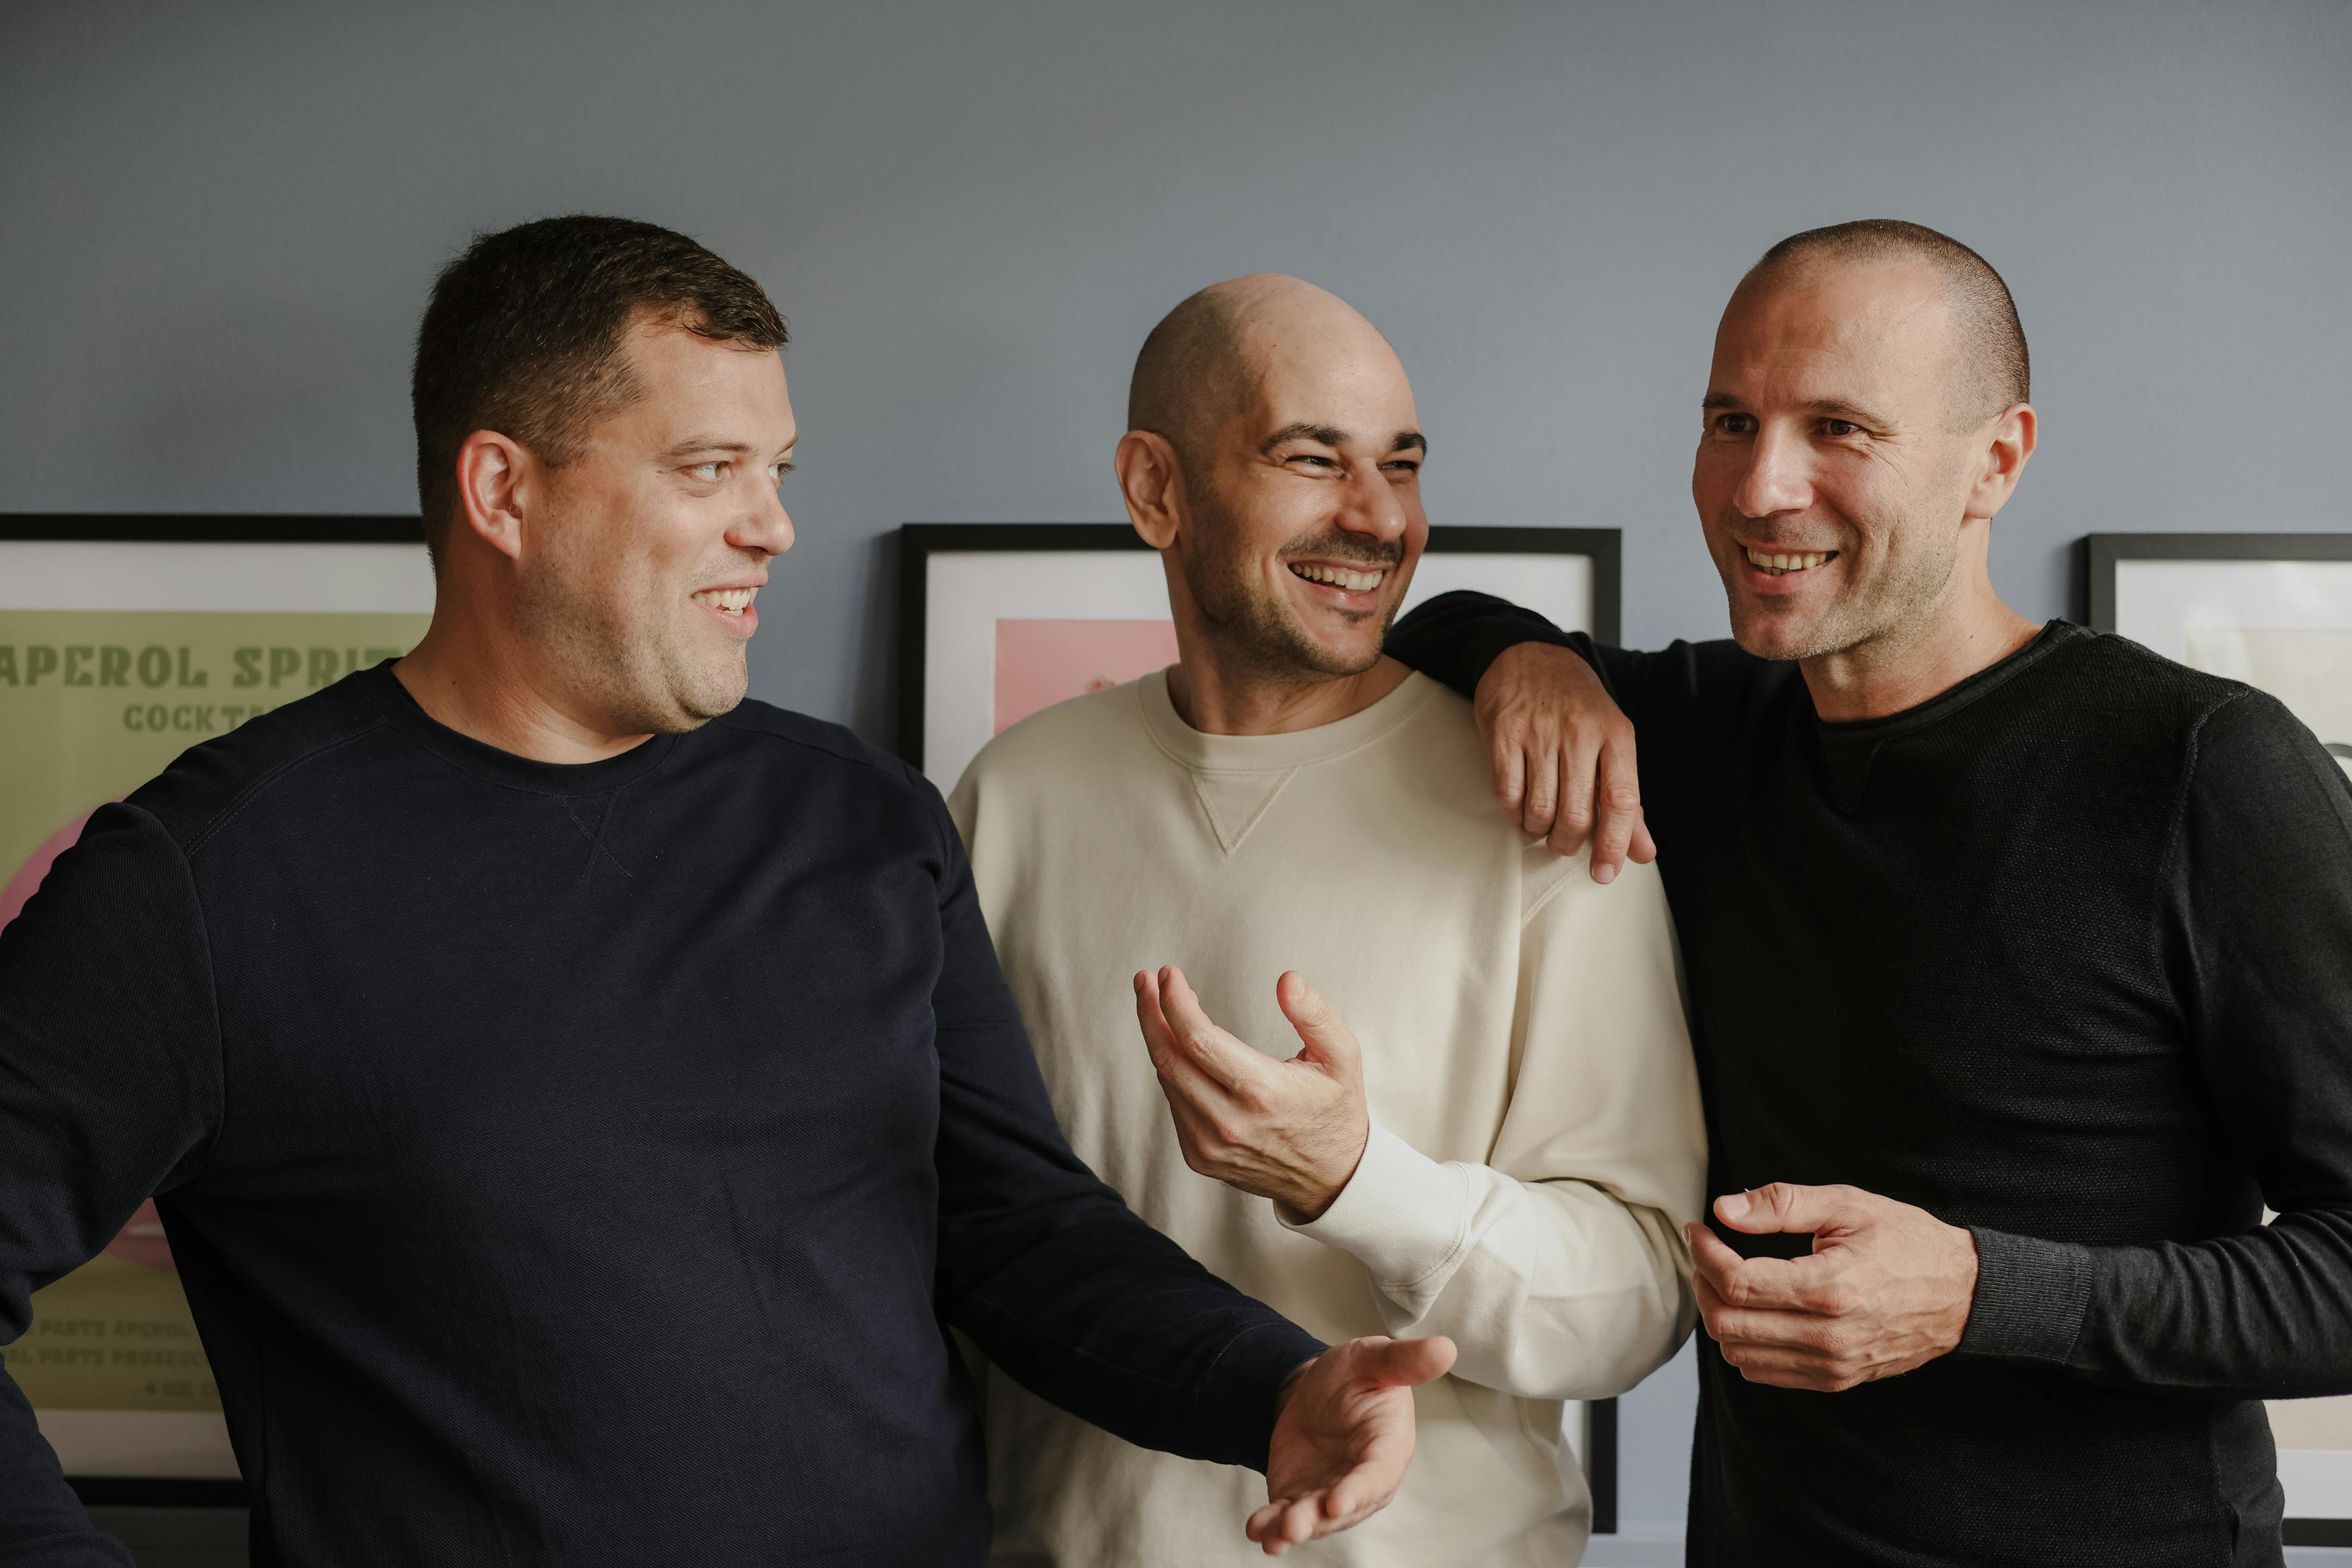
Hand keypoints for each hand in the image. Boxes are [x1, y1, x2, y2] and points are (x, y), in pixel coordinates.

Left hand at [1134, 966, 1368, 1218]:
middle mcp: (1228, 1122)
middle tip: (1147, 980)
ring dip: (1158, 1037)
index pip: (1197, 1038)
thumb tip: (1287, 980)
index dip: (1175, 1001)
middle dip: (1151, 1011)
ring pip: (1167, 1078)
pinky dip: (1173, 1069)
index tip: (1169, 974)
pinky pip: (1174, 1102)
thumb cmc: (1336, 1110)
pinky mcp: (1199, 1157)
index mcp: (1262, 1092)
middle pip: (1168, 1056)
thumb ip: (1315, 1015)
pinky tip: (1181, 1048)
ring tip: (1161, 1006)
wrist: (1332, 1179)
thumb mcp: (1342, 1056)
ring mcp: (1208, 1144)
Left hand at [1251, 1335, 1456, 1553]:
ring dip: (1293, 1528)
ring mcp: (1330, 1494)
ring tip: (1272, 1534)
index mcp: (1388, 1447)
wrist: (1316, 1391)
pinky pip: (1286, 1516)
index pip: (1377, 1475)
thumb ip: (1404, 1360)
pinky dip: (1271, 1526)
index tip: (1336, 1502)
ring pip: (1315, 1519)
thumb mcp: (1373, 1359)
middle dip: (1319, 1519)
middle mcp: (1362, 1481)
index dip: (1358, 1491)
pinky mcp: (1301, 1498)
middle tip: (1293, 1525)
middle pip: (1344, 1508)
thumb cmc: (1356, 1376)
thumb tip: (1446, 1348)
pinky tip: (1257, 1530)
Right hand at [1472, 642, 1654, 881]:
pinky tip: (1520, 806)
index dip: (1613, 844)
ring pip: (1540, 809)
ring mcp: (1539, 731)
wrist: (1529, 656)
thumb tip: (1642, 852)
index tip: (1604, 872)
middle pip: (1576, 814)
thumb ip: (1625, 800)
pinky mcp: (1504, 732)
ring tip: (1540, 824)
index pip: (1621, 801)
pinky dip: (1513, 813)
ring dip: (1538, 831)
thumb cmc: (1575, 706)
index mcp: (1616, 734)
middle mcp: (1580, 731)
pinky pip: (1506, 794)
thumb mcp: (1610, 742)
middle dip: (1568, 842)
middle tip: (1563, 843)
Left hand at [1685, 1183, 1978, 1391]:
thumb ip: (1781, 1204)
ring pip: (1739, 1353)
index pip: (1738, 1284)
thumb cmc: (1906, 1242)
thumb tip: (1724, 1209)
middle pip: (1729, 1324)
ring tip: (1727, 1278)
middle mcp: (1828, 1336)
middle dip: (1703, 1284)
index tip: (1698, 1230)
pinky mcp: (1836, 1379)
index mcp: (1830, 1288)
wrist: (1962, 1294)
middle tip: (1706, 1253)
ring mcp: (1832, 1364)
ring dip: (1720, 1314)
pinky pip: (1765, 1372)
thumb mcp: (1847, 1205)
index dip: (1704, 1255)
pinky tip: (1754, 1309)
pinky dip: (1744, 1342)